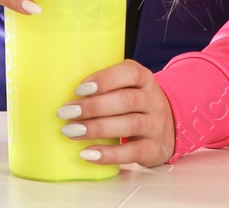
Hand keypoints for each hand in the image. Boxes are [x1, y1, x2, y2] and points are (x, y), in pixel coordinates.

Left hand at [55, 59, 175, 166]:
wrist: (169, 127)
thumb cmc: (134, 103)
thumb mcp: (127, 87)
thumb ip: (104, 85)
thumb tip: (59, 87)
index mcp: (144, 80)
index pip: (130, 73)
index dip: (105, 80)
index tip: (79, 89)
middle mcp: (153, 101)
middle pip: (126, 101)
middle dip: (93, 107)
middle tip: (66, 112)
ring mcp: (156, 126)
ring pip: (129, 125)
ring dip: (97, 129)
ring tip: (71, 131)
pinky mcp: (153, 149)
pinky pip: (133, 152)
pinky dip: (109, 154)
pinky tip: (88, 154)